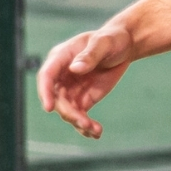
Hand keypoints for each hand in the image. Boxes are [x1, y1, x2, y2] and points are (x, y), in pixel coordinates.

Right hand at [35, 21, 135, 139]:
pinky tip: (96, 133)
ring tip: (95, 130)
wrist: (124, 46)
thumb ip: (90, 55)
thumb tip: (75, 68)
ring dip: (78, 122)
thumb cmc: (111, 38)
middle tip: (85, 123)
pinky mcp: (83, 99)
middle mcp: (62, 76)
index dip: (46, 92)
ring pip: (67, 111)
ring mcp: (71, 89)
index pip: (47, 76)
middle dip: (69, 112)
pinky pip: (80, 115)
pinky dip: (86, 126)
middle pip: (57, 98)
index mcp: (61, 57)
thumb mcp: (103, 42)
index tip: (49, 108)